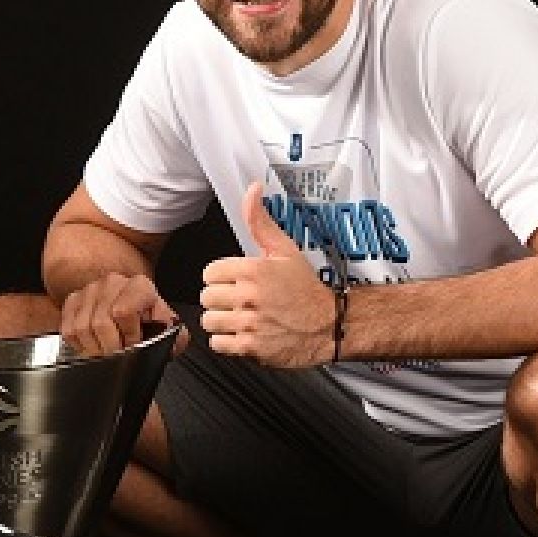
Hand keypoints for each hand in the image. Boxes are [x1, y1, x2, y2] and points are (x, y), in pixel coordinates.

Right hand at [59, 272, 179, 356]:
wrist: (130, 306)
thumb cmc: (148, 319)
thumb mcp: (165, 327)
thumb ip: (174, 336)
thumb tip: (171, 343)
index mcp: (139, 286)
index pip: (124, 311)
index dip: (128, 336)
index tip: (133, 346)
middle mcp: (112, 282)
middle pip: (100, 323)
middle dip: (110, 347)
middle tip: (118, 357)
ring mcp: (90, 290)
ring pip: (81, 328)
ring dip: (94, 348)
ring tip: (106, 352)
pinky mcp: (73, 300)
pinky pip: (68, 330)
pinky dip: (80, 344)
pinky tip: (93, 345)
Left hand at [199, 182, 333, 367]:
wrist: (331, 325)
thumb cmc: (306, 289)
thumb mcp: (285, 250)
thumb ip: (260, 222)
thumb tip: (252, 189)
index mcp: (253, 270)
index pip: (209, 273)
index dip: (221, 278)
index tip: (234, 282)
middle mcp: (248, 296)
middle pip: (206, 297)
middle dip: (220, 299)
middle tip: (238, 302)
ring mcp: (249, 323)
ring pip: (209, 320)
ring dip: (221, 321)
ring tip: (239, 319)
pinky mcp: (250, 347)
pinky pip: (218, 344)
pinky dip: (226, 342)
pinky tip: (242, 335)